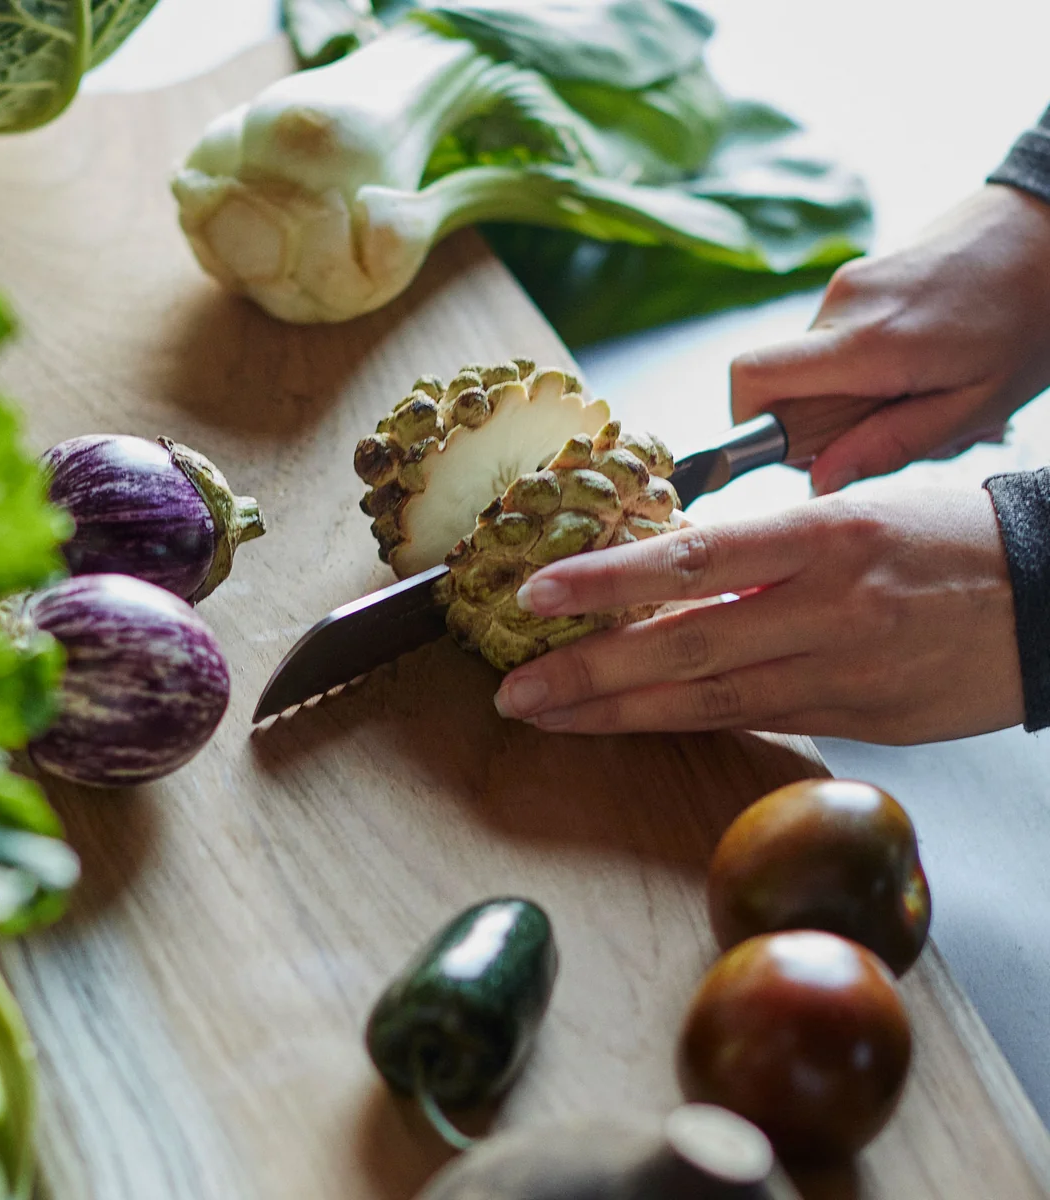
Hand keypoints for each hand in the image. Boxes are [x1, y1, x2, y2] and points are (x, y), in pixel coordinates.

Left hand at [493, 489, 1023, 743]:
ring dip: (619, 712)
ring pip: (709, 700)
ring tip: (549, 717)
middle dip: (589, 672)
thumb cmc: (950, 533)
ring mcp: (843, 673)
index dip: (607, 582)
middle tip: (514, 690)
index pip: (691, 559)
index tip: (538, 595)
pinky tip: (631, 726)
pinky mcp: (858, 720)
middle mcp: (827, 608)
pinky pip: (755, 723)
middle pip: (684, 647)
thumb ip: (763, 548)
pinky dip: (685, 724)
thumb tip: (670, 568)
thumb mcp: (856, 509)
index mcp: (824, 536)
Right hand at [731, 184, 1049, 493]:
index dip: (749, 425)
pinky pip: (833, 341)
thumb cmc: (1032, 317)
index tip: (794, 452)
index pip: (752, 379)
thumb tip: (819, 481)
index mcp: (867, 344)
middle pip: (780, 384)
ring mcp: (845, 286)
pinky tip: (918, 363)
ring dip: (848, 395)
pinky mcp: (855, 278)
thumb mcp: (976, 404)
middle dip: (819, 422)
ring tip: (917, 391)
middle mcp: (842, 308)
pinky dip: (860, 367)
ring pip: (811, 366)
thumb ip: (890, 445)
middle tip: (887, 427)